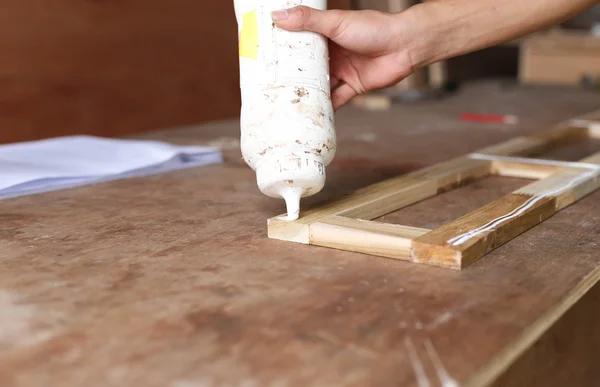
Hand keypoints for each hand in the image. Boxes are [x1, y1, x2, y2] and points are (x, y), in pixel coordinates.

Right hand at [272, 6, 414, 109]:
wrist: (406, 45)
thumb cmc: (374, 28)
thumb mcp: (336, 22)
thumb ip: (308, 20)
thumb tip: (278, 16)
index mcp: (325, 34)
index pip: (299, 42)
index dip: (283, 49)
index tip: (264, 56)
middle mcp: (332, 54)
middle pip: (306, 68)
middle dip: (290, 76)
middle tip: (268, 85)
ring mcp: (342, 71)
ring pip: (319, 86)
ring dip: (306, 94)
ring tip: (284, 103)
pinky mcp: (353, 87)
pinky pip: (335, 100)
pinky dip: (325, 108)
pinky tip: (310, 115)